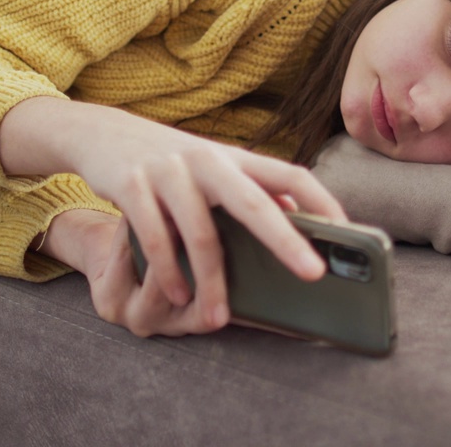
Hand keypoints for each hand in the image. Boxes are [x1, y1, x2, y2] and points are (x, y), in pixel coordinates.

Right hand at [1, 97, 347, 336]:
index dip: (322, 200)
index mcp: (234, 157)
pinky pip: (153, 236)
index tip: (348, 232)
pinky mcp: (131, 183)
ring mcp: (168, 170)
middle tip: (314, 274)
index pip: (290, 173)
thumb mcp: (213, 169)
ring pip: (199, 231)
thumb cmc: (171, 163)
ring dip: (211, 280)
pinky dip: (166, 271)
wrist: (102, 133)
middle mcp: (206, 159)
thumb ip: (251, 191)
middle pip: (253, 201)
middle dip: (286, 240)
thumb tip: (299, 220)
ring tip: (219, 318)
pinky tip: (176, 296)